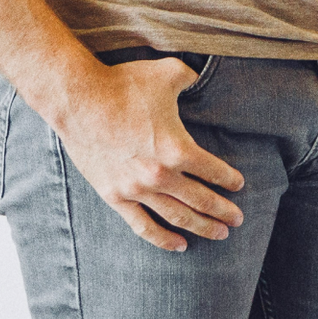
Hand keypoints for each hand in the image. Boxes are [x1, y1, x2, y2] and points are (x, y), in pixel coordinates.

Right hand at [50, 58, 245, 252]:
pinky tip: (179, 245)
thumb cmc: (124, 85)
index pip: (213, 171)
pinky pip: (142, 225)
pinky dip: (162, 238)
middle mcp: (160, 175)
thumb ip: (192, 77)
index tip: (239, 184)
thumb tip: (202, 76)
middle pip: (201, 200)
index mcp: (177, 149)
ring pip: (177, 217)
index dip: (229, 179)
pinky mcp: (114, 196)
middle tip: (238, 219)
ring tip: (219, 234)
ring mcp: (136, 189)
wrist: (78, 100)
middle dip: (223, 211)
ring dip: (201, 227)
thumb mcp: (168, 73)